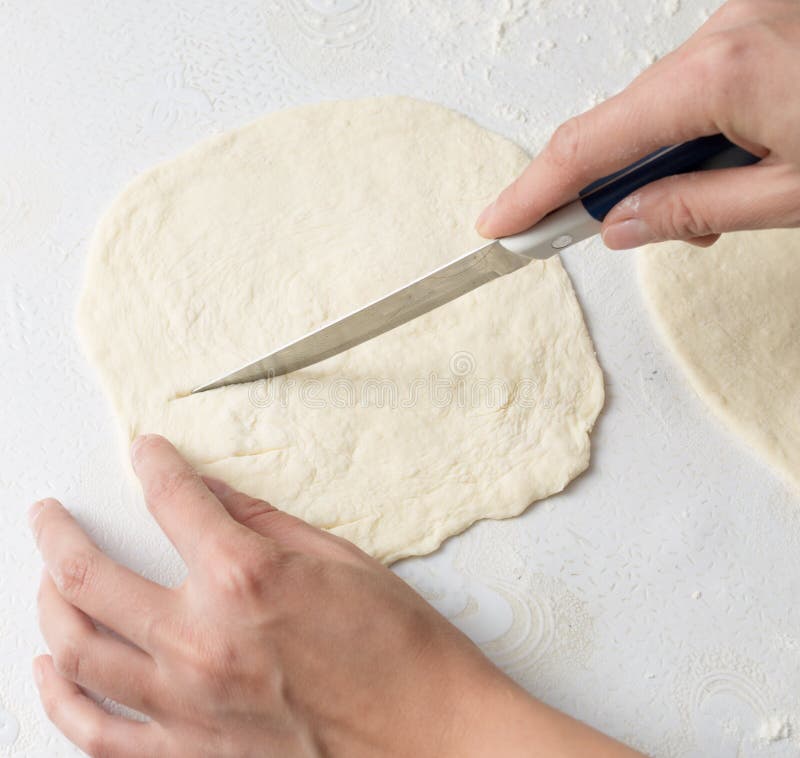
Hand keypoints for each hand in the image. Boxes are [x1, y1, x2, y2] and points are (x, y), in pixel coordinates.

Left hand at [30, 434, 640, 756]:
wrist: (432, 738)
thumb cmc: (402, 650)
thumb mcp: (342, 561)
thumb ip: (264, 522)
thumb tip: (214, 494)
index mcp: (245, 578)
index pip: (174, 501)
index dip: (153, 465)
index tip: (145, 453)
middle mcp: (202, 641)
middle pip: (90, 577)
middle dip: (58, 534)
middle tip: (49, 517)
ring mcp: (188, 705)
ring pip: (76, 653)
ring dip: (47, 610)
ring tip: (42, 586)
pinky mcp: (193, 754)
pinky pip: (98, 736)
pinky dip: (62, 702)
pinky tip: (52, 675)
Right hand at [476, 0, 799, 248]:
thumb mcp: (792, 195)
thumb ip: (696, 210)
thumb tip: (623, 223)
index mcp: (721, 77)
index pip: (590, 146)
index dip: (535, 190)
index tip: (502, 222)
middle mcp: (723, 36)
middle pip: (624, 124)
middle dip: (610, 187)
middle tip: (589, 232)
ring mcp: (743, 21)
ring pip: (664, 104)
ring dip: (665, 163)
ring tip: (711, 209)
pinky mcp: (761, 23)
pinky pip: (700, 82)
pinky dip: (698, 130)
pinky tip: (734, 161)